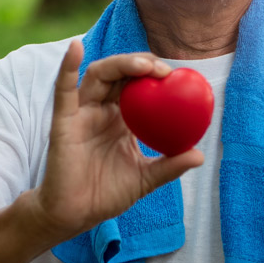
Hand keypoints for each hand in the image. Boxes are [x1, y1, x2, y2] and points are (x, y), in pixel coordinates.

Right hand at [31, 40, 204, 243]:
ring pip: (99, 74)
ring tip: (144, 66)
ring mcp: (81, 112)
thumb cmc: (107, 194)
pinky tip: (75, 47)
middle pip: (121, 73)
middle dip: (142, 63)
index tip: (178, 76)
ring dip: (121, 63)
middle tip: (164, 70)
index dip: (156, 74)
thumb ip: (170, 166)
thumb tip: (200, 155)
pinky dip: (67, 65)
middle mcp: (102, 109)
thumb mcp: (146, 178)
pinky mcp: (63, 120)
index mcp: (121, 118)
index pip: (139, 84)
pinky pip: (63, 90)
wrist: (75, 215)